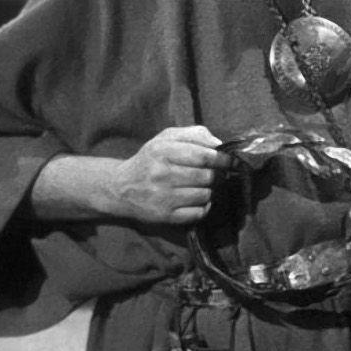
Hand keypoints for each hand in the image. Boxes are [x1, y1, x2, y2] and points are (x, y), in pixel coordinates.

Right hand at [109, 126, 225, 224]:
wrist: (120, 188)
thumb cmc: (151, 159)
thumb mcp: (167, 138)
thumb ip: (195, 134)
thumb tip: (220, 145)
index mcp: (162, 151)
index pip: (204, 156)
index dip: (223, 159)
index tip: (230, 161)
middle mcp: (161, 174)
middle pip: (208, 177)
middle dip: (217, 175)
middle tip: (215, 174)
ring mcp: (163, 197)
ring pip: (206, 195)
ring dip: (209, 191)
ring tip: (201, 186)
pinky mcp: (165, 216)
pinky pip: (198, 213)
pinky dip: (203, 207)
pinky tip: (196, 200)